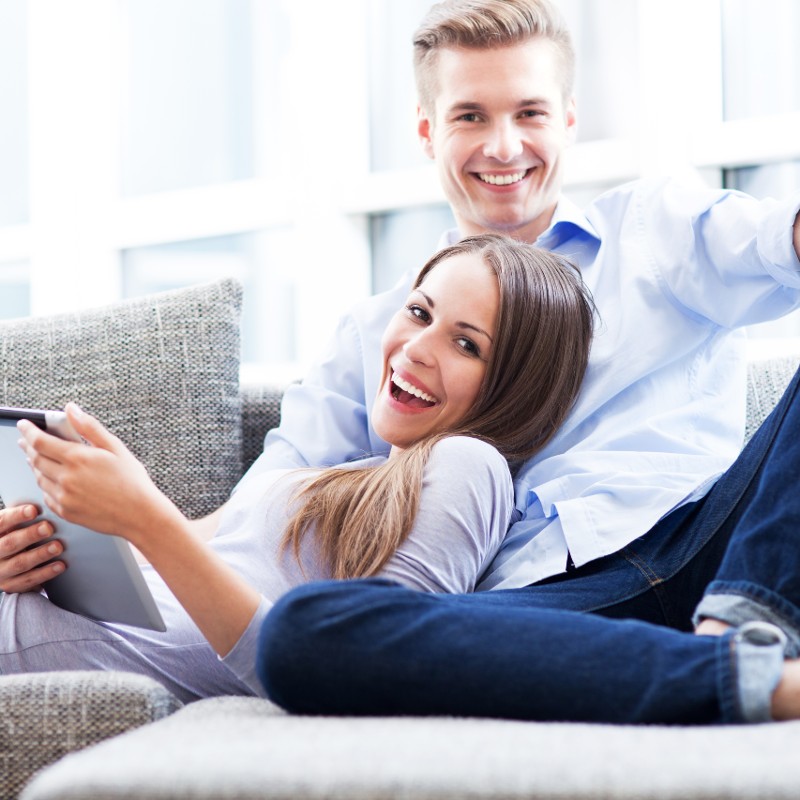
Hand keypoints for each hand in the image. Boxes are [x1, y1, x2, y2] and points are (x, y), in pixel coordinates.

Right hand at [0, 504, 64, 592]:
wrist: (3, 562)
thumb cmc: (14, 535)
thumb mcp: (13, 525)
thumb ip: (23, 517)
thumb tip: (47, 505)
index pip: (1, 523)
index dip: (16, 516)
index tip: (33, 510)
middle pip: (10, 544)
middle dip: (30, 535)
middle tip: (48, 528)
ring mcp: (1, 571)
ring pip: (20, 563)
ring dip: (40, 554)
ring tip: (58, 546)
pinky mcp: (11, 585)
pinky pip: (28, 580)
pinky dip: (45, 573)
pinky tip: (60, 565)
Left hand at [17, 404, 180, 548]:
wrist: (139, 514)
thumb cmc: (132, 481)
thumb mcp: (115, 448)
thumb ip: (89, 427)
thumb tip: (72, 410)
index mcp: (78, 459)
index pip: (40, 441)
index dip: (29, 431)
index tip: (24, 425)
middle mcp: (66, 478)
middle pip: (35, 459)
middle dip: (28, 447)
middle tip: (27, 440)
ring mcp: (64, 497)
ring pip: (39, 477)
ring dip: (36, 466)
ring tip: (40, 458)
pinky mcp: (66, 512)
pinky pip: (46, 495)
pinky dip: (46, 484)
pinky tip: (54, 480)